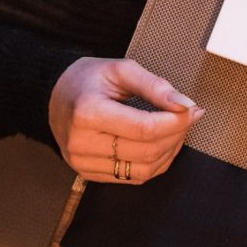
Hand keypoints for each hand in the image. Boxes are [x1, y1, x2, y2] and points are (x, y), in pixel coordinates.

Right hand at [48, 58, 202, 183]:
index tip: (192, 109)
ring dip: (170, 151)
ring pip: (145, 169)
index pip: (145, 129)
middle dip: (177, 134)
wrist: (54, 96)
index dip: (176, 121)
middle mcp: (81, 143)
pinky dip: (157, 163)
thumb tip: (184, 103)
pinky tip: (161, 143)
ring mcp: (83, 162)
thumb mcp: (120, 69)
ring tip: (176, 129)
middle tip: (188, 116)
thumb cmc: (87, 80)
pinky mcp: (89, 173)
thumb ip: (155, 86)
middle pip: (147, 151)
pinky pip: (135, 177)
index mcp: (87, 113)